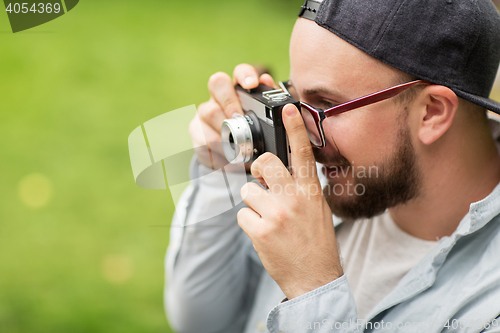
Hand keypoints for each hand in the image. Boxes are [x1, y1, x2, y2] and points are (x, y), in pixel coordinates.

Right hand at [189, 64, 276, 170]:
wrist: (233, 159)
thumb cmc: (251, 136)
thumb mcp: (263, 122)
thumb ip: (267, 102)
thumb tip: (267, 81)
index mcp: (240, 90)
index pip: (240, 72)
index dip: (245, 74)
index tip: (252, 84)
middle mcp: (220, 96)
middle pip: (218, 83)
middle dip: (230, 101)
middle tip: (239, 119)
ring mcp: (205, 111)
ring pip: (209, 111)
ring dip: (224, 129)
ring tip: (237, 145)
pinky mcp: (196, 130)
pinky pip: (203, 136)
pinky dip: (218, 148)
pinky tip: (227, 155)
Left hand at [237, 104, 342, 299]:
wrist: (314, 278)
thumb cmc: (315, 242)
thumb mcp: (317, 210)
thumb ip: (301, 188)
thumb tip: (278, 173)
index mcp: (310, 192)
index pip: (303, 154)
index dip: (295, 129)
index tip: (288, 109)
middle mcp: (294, 199)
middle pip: (265, 163)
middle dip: (258, 170)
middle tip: (262, 183)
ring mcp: (276, 214)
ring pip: (247, 190)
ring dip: (253, 203)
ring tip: (267, 219)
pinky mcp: (260, 231)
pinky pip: (242, 214)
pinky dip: (249, 223)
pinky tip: (263, 234)